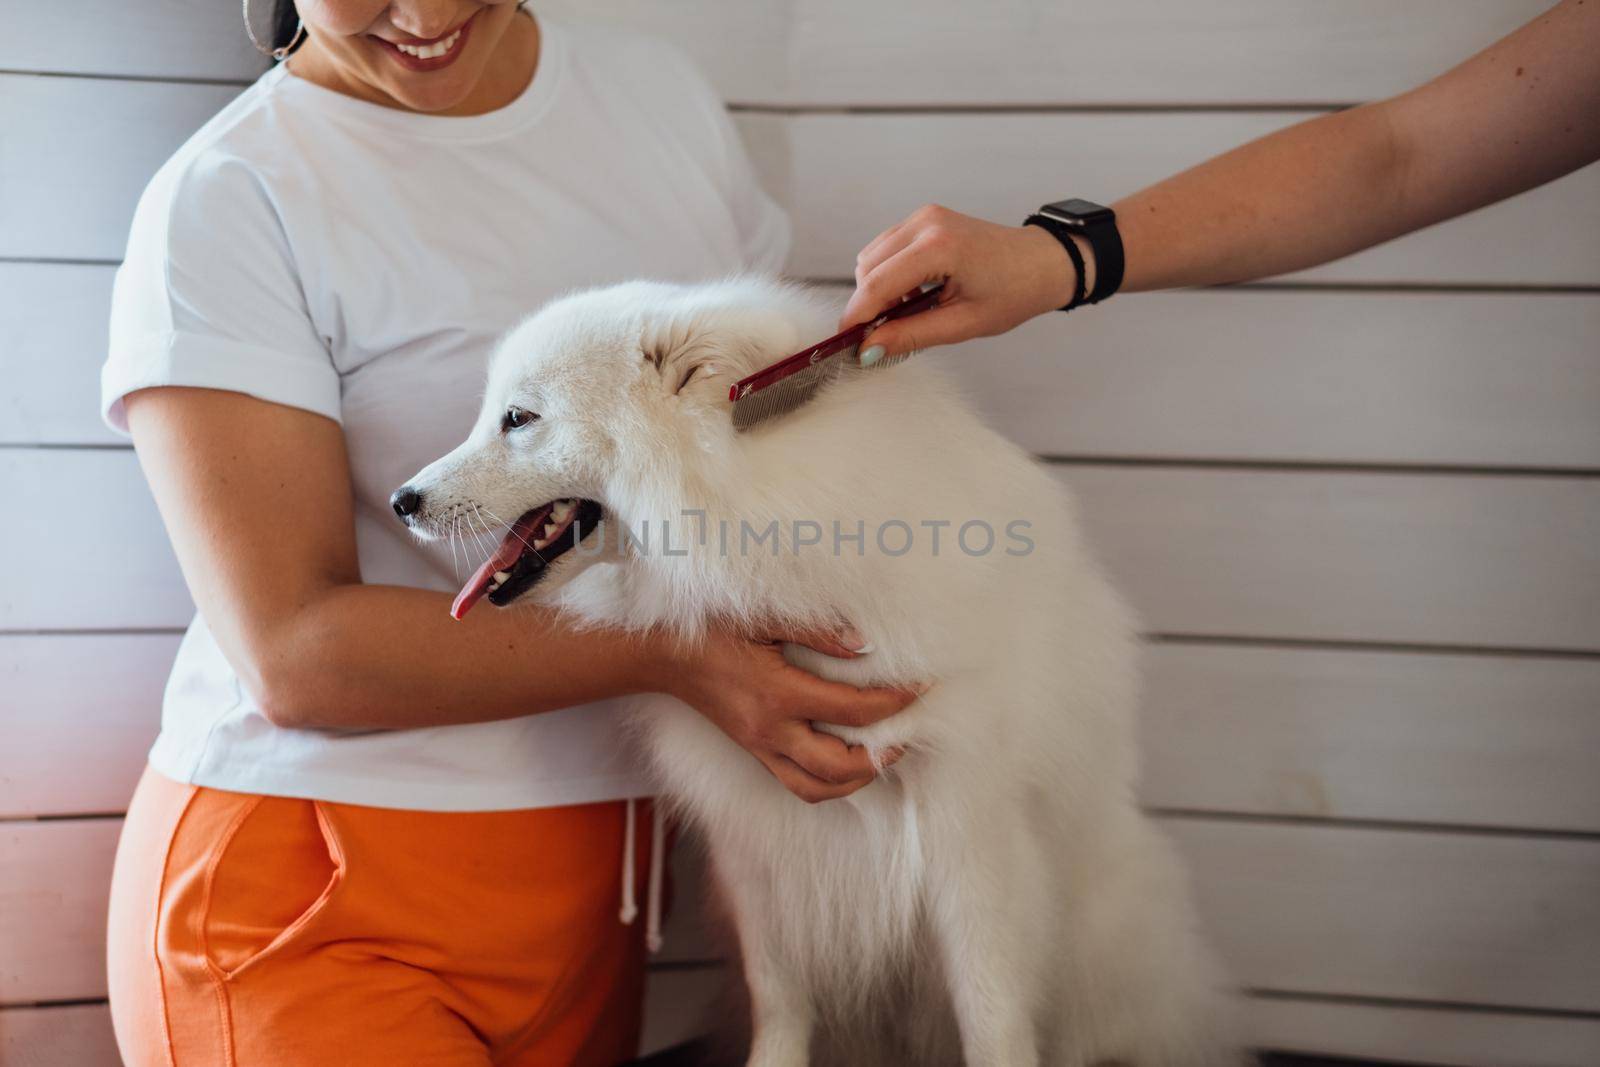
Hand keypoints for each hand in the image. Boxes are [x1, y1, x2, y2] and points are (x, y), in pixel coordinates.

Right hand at [658, 622, 917, 802]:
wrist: (664, 657)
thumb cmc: (713, 630)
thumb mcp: (764, 619)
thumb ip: (817, 630)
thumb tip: (865, 644)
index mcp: (777, 695)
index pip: (853, 710)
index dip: (895, 702)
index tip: (922, 687)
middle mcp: (771, 731)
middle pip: (840, 766)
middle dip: (884, 751)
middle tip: (909, 727)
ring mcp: (761, 748)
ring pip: (819, 788)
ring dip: (858, 777)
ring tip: (883, 750)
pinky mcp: (755, 752)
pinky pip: (798, 784)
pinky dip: (830, 782)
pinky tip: (847, 760)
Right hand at [840, 204, 1085, 359]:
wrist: (1042, 263)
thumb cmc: (1013, 293)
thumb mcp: (963, 324)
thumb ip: (911, 335)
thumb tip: (869, 349)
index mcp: (940, 247)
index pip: (878, 284)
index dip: (857, 316)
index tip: (847, 343)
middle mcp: (926, 223)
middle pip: (868, 269)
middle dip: (869, 305)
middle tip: (885, 335)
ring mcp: (924, 217)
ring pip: (872, 257)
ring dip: (878, 289)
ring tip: (909, 313)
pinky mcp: (924, 219)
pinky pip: (887, 248)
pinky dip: (890, 275)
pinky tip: (914, 294)